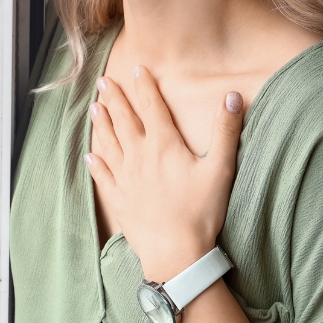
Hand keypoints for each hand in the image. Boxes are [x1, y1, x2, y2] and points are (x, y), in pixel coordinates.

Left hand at [85, 66, 245, 281]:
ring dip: (101, 124)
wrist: (176, 253)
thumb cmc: (201, 212)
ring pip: (109, 144)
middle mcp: (139, 156)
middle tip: (103, 81)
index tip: (138, 69)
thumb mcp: (221, 169)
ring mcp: (125, 178)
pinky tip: (90, 156)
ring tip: (94, 108)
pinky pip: (103, 176)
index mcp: (164, 145)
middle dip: (114, 98)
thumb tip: (232, 96)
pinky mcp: (118, 199)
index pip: (152, 107)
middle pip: (124, 120)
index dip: (145, 86)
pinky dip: (95, 165)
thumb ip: (226, 131)